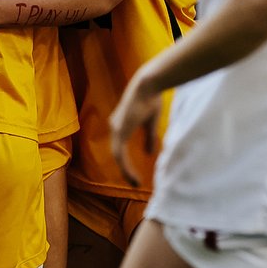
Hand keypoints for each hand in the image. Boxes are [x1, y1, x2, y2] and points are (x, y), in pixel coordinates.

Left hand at [109, 65, 164, 187]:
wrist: (148, 85)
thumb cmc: (151, 98)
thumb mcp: (150, 122)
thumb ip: (148, 138)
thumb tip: (148, 153)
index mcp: (121, 124)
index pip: (121, 147)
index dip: (127, 161)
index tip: (135, 174)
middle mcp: (115, 127)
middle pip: (118, 153)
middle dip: (125, 169)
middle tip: (135, 182)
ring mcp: (116, 129)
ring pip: (118, 156)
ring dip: (126, 171)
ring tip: (135, 182)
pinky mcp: (120, 131)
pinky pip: (120, 154)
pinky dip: (126, 166)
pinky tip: (133, 175)